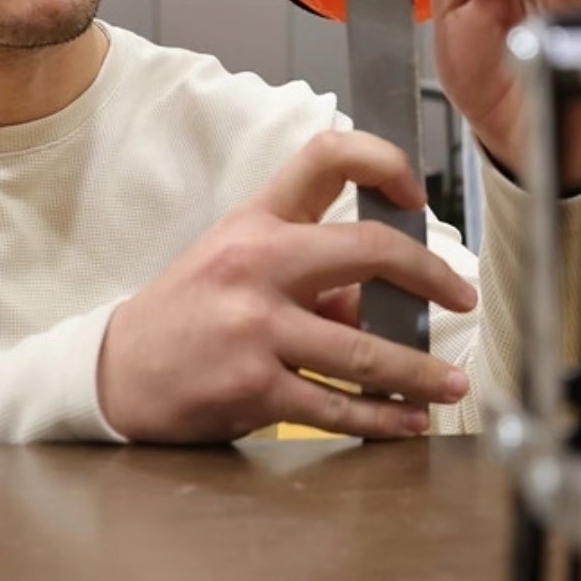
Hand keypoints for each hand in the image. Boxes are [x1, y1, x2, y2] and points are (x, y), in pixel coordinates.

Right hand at [97, 130, 477, 442]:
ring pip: (365, 350)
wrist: (117, 372)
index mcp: (258, 222)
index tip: (417, 194)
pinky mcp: (254, 387)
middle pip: (370, 252)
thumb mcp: (243, 267)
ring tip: (452, 384)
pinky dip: (383, 420)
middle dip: (433, 277)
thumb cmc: (191, 312)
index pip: (326, 158)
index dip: (384, 162)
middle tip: (463, 298)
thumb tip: (391, 302)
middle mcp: (259, 264)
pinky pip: (337, 407)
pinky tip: (409, 422)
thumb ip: (316, 276)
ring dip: (421, 372)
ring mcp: (256, 328)